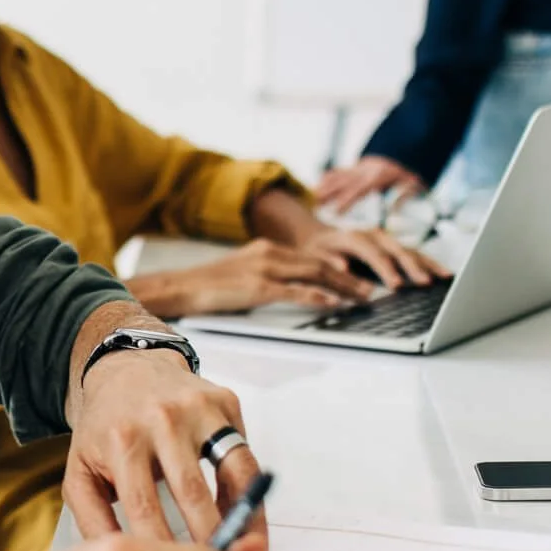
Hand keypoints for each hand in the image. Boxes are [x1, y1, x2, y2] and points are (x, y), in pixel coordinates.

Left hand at [63, 354, 268, 550]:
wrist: (125, 370)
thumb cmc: (104, 429)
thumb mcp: (80, 471)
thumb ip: (92, 520)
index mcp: (121, 440)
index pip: (145, 510)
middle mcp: (160, 420)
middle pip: (192, 495)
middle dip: (210, 544)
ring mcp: (197, 409)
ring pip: (230, 475)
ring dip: (243, 523)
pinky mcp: (224, 404)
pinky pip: (245, 458)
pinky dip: (251, 494)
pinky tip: (247, 522)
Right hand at [131, 239, 365, 315]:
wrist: (181, 287)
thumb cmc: (209, 285)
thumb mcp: (243, 271)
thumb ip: (268, 273)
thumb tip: (293, 286)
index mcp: (267, 249)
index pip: (311, 257)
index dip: (339, 268)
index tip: (357, 278)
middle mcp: (269, 254)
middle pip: (319, 263)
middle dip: (348, 277)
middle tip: (369, 289)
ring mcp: (263, 269)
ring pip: (313, 274)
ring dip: (341, 287)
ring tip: (360, 297)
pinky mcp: (256, 288)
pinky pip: (293, 291)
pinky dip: (316, 296)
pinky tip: (331, 302)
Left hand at [299, 225, 448, 290]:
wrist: (317, 237)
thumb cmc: (316, 251)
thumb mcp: (315, 256)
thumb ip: (328, 260)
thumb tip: (342, 267)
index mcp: (353, 237)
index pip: (373, 254)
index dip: (385, 269)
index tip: (396, 285)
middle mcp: (373, 236)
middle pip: (397, 251)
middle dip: (412, 268)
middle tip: (425, 283)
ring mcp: (386, 241)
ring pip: (410, 251)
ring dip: (428, 264)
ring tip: (445, 277)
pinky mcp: (394, 248)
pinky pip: (414, 255)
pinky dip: (429, 264)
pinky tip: (444, 274)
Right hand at [313, 154, 423, 214]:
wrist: (402, 154)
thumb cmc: (408, 176)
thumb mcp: (413, 186)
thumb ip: (407, 198)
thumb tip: (403, 214)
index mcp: (379, 177)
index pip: (359, 189)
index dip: (347, 200)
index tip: (336, 212)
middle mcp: (366, 171)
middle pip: (343, 182)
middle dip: (329, 193)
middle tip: (316, 206)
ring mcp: (358, 168)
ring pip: (337, 176)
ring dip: (324, 186)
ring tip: (314, 199)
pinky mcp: (354, 167)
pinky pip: (338, 172)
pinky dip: (327, 180)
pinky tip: (318, 188)